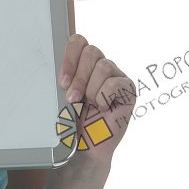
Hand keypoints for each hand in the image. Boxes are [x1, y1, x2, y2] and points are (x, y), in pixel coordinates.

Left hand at [59, 33, 136, 163]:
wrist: (85, 147)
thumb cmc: (73, 121)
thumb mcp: (62, 94)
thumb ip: (64, 76)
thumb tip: (59, 64)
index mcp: (83, 64)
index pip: (79, 41)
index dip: (70, 58)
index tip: (62, 82)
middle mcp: (101, 66)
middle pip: (91, 51)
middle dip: (79, 77)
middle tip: (72, 98)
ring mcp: (116, 77)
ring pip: (104, 66)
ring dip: (91, 89)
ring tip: (88, 105)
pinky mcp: (129, 90)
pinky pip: (116, 82)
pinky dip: (105, 97)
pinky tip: (103, 108)